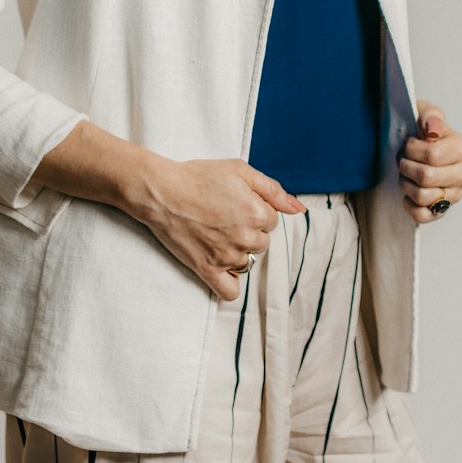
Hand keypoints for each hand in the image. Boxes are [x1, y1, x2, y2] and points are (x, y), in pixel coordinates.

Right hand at [137, 158, 307, 300]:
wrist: (161, 191)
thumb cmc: (199, 176)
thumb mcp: (240, 170)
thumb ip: (273, 190)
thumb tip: (299, 209)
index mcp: (257, 212)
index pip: (272, 220)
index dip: (255, 209)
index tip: (234, 203)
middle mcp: (246, 237)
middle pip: (262, 242)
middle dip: (248, 231)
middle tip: (223, 216)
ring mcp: (227, 256)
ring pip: (248, 262)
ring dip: (238, 251)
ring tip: (217, 234)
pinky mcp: (207, 270)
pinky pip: (230, 292)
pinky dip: (230, 283)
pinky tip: (223, 268)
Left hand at [397, 100, 461, 223]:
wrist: (417, 144)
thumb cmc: (422, 129)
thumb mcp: (424, 112)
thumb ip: (430, 116)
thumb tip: (432, 130)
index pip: (433, 155)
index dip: (412, 149)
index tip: (408, 143)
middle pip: (426, 177)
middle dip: (406, 166)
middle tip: (402, 158)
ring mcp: (455, 194)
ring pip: (422, 196)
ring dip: (405, 183)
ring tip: (405, 172)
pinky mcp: (443, 210)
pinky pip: (422, 215)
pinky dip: (409, 204)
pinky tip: (408, 191)